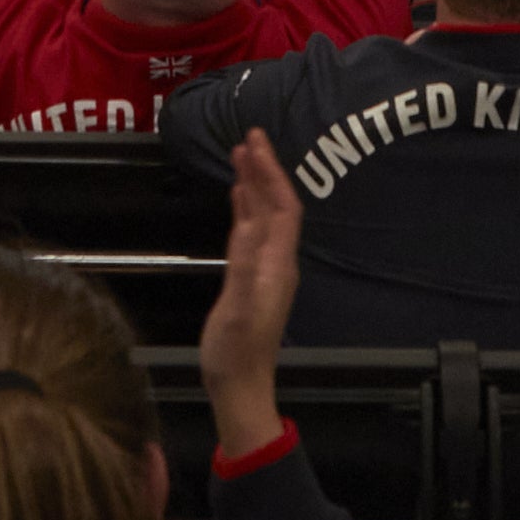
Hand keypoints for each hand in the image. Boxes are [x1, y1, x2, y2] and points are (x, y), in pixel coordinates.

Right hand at [198, 128, 302, 459]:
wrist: (239, 384)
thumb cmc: (237, 351)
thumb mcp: (239, 310)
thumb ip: (244, 270)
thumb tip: (249, 230)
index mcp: (277, 263)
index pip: (282, 207)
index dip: (272, 173)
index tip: (257, 143)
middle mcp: (275, 260)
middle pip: (275, 205)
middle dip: (264, 169)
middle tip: (250, 135)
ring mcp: (263, 268)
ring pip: (263, 215)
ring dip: (254, 183)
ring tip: (241, 154)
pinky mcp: (248, 276)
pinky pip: (249, 230)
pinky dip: (244, 207)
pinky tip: (237, 196)